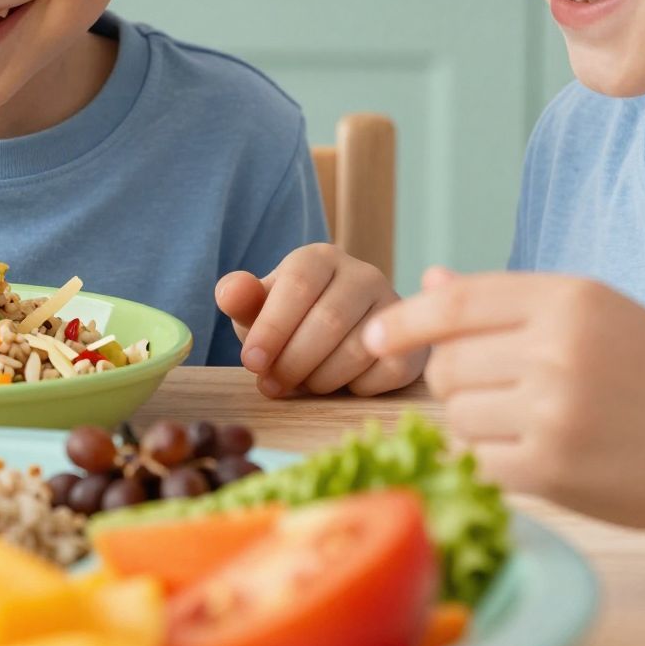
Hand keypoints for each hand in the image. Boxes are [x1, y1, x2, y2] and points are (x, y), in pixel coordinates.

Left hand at [214, 244, 423, 397]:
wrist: (340, 341)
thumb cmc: (291, 323)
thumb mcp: (258, 310)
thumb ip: (241, 300)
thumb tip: (229, 292)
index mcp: (320, 258)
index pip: (297, 285)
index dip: (272, 327)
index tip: (252, 362)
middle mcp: (363, 274)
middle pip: (328, 320)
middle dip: (293, 362)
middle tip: (272, 385)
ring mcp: (393, 307)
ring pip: (358, 349)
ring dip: (321, 378)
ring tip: (304, 384)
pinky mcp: (415, 342)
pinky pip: (386, 370)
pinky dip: (356, 387)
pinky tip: (342, 385)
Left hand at [363, 269, 644, 528]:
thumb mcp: (596, 316)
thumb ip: (509, 301)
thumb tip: (428, 281)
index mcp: (570, 299)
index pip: (455, 303)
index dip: (403, 320)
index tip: (374, 337)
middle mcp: (559, 348)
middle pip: (446, 364)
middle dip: (454, 381)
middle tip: (496, 393)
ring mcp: (555, 411)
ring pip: (455, 415)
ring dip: (472, 424)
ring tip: (524, 424)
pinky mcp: (552, 469)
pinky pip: (478, 461)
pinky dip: (489, 463)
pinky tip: (527, 457)